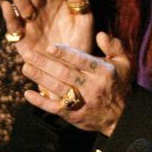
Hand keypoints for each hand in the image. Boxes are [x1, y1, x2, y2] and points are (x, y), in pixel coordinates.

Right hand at [1, 0, 94, 55]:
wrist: (72, 70)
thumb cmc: (80, 44)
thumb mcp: (84, 21)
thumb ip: (79, 0)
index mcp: (55, 3)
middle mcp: (40, 10)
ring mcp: (30, 24)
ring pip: (21, 5)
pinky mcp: (22, 39)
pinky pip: (15, 26)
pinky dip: (10, 16)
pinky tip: (6, 5)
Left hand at [17, 32, 131, 135]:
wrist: (122, 117)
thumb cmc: (120, 84)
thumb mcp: (124, 63)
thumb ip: (114, 46)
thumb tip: (100, 34)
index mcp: (103, 72)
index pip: (81, 60)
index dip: (65, 54)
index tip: (50, 47)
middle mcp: (92, 87)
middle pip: (65, 73)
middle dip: (45, 63)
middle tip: (28, 54)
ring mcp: (82, 102)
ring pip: (58, 89)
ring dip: (40, 78)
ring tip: (26, 67)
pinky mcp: (74, 115)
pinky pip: (55, 108)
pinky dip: (41, 102)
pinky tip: (28, 94)